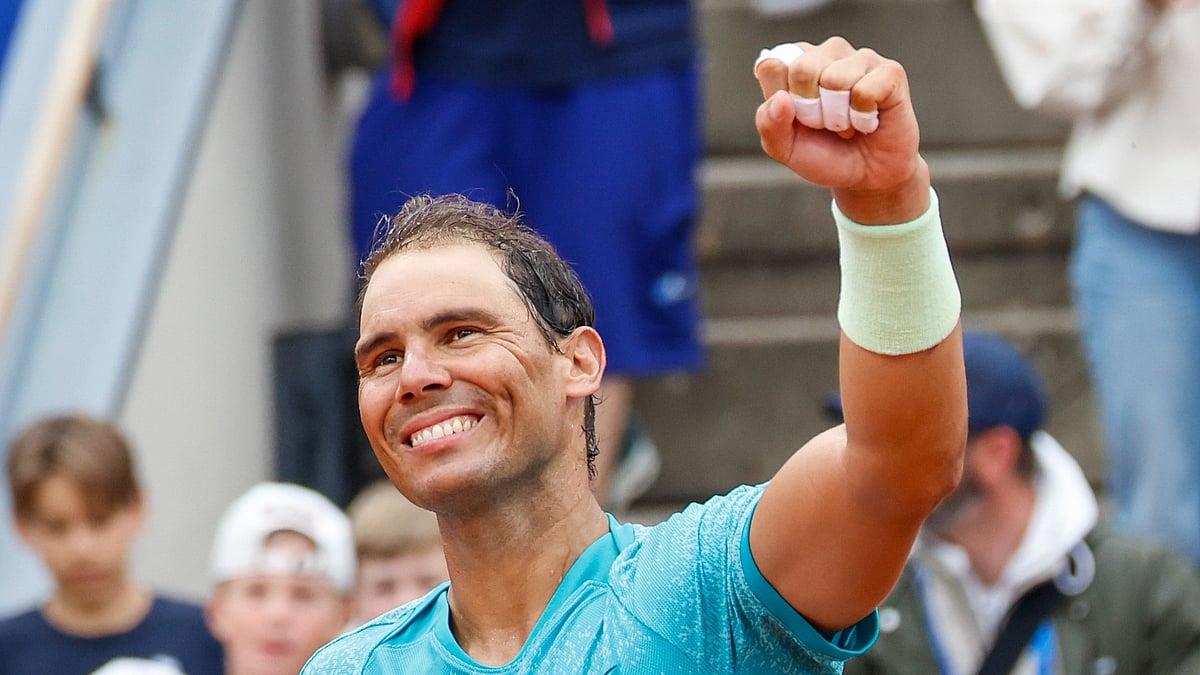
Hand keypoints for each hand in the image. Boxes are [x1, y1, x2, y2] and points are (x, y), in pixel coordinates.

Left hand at [754, 37, 929, 223]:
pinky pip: (865, 91)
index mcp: (795, 62)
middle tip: (825, 123)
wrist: (868, 177)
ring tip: (848, 122)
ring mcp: (860, 58)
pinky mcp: (890, 71)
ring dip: (839, 117)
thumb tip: (781, 98)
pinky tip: (868, 120)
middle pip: (802, 69)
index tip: (797, 118)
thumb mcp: (785, 148)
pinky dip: (863, 117)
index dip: (783, 103)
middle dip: (811, 110)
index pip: (772, 66)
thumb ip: (769, 124)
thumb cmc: (826, 154)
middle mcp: (827, 52)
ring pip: (835, 80)